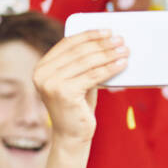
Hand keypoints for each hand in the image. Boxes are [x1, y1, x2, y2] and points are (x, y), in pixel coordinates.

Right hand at [31, 30, 127, 146]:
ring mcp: (51, 83)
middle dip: (103, 44)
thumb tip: (106, 41)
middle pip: (79, 51)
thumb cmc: (77, 106)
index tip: (107, 31)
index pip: (68, 43)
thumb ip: (82, 63)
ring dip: (109, 54)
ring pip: (88, 62)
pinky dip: (110, 68)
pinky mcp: (64, 93)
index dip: (89, 35)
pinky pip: (93, 75)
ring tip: (125, 50)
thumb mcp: (76, 80)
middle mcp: (42, 73)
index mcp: (42, 67)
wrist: (71, 136)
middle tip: (121, 40)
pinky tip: (122, 64)